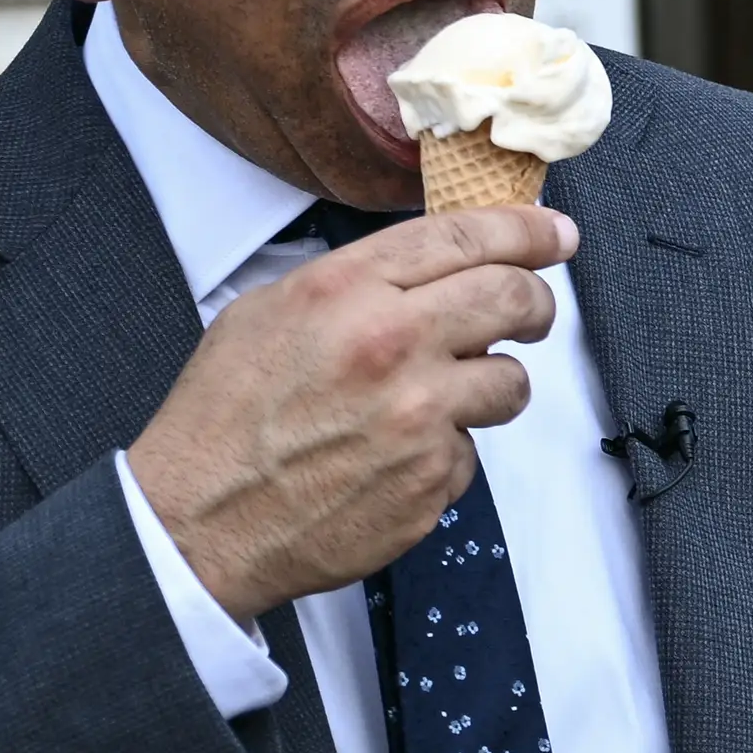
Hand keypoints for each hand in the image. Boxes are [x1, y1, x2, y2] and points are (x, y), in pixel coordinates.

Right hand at [126, 207, 576, 620]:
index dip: (524, 230)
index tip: (553, 234)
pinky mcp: (432, 479)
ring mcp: (419, 417)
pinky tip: (393, 458)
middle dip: (536, 302)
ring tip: (442, 398)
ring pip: (511, 382)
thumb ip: (354, 281)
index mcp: (346, 291)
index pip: (465, 236)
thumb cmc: (222, 420)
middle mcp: (392, 345)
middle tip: (532, 311)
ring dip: (491, 385)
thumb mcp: (267, 312)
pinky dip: (444, 452)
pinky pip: (470, 452)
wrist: (199, 522)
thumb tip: (427, 269)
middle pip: (513, 298)